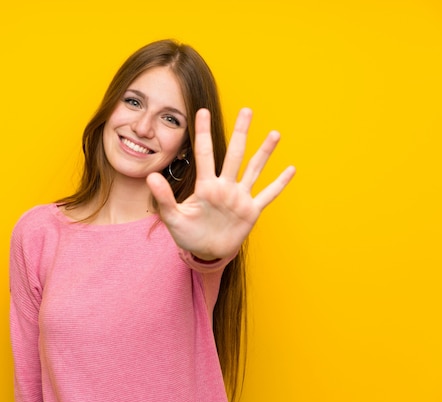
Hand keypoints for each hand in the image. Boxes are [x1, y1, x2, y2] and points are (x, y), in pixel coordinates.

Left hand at [146, 107, 295, 260]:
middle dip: (241, 132)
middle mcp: (225, 186)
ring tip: (275, 133)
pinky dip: (279, 183)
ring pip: (254, 169)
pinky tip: (291, 169)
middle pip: (235, 154)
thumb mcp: (172, 217)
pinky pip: (268, 195)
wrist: (205, 251)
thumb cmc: (188, 234)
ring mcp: (239, 197)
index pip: (205, 154)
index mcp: (206, 186)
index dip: (203, 133)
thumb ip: (163, 197)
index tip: (202, 111)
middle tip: (246, 110)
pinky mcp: (251, 211)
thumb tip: (150, 176)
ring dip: (265, 152)